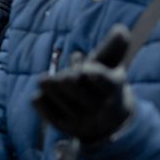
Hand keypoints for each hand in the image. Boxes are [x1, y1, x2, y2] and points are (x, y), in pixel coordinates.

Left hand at [32, 25, 133, 144]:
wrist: (106, 120)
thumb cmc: (104, 83)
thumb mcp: (110, 65)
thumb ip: (113, 48)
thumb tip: (121, 30)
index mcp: (114, 88)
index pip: (107, 83)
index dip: (96, 77)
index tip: (86, 71)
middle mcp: (102, 109)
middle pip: (81, 93)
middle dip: (68, 81)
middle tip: (62, 75)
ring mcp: (85, 122)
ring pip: (65, 105)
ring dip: (53, 90)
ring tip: (46, 80)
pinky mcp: (69, 129)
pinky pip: (52, 115)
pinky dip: (43, 104)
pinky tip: (38, 95)